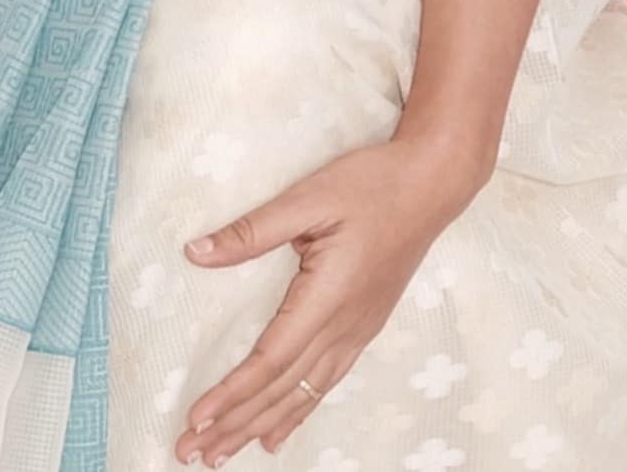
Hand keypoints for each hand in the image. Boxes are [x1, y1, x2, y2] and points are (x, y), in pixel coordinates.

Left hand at [174, 126, 481, 459]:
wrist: (437, 181)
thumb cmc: (375, 183)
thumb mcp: (310, 197)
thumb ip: (252, 230)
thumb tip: (194, 253)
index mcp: (328, 294)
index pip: (271, 358)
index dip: (232, 393)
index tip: (195, 419)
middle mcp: (346, 322)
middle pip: (283, 387)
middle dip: (235, 424)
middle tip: (190, 453)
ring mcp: (359, 327)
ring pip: (304, 392)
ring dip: (260, 426)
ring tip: (223, 456)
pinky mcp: (366, 324)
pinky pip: (327, 381)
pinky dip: (298, 411)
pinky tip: (276, 434)